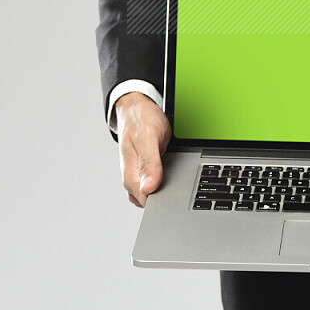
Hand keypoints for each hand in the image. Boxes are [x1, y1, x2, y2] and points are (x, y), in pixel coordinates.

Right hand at [116, 92, 171, 207]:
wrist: (137, 108)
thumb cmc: (140, 120)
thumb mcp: (147, 138)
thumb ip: (149, 164)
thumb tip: (148, 189)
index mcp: (130, 176)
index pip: (147, 201)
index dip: (163, 199)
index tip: (175, 190)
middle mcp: (134, 178)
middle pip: (152, 200)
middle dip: (166, 195)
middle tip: (179, 180)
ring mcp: (141, 175)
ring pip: (156, 192)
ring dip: (167, 187)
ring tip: (176, 173)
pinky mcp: (148, 170)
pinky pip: (158, 182)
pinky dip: (167, 179)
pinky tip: (173, 170)